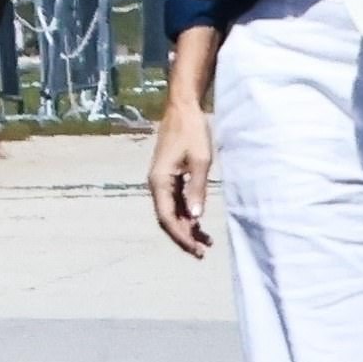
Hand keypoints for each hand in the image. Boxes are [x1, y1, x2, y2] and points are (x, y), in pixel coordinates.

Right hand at [148, 101, 213, 257]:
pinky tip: (199, 223)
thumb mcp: (200, 160)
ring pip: (171, 212)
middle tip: (202, 252)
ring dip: (187, 227)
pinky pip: (175, 202)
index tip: (196, 249)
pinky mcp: (169, 177)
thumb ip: (197, 189)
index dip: (180, 236)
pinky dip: (187, 214)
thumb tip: (195, 217)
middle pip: (167, 219)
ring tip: (206, 242)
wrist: (183, 109)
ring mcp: (162, 181)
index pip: (166, 218)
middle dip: (184, 237)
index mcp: (159, 181)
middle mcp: (156, 184)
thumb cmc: (192, 131)